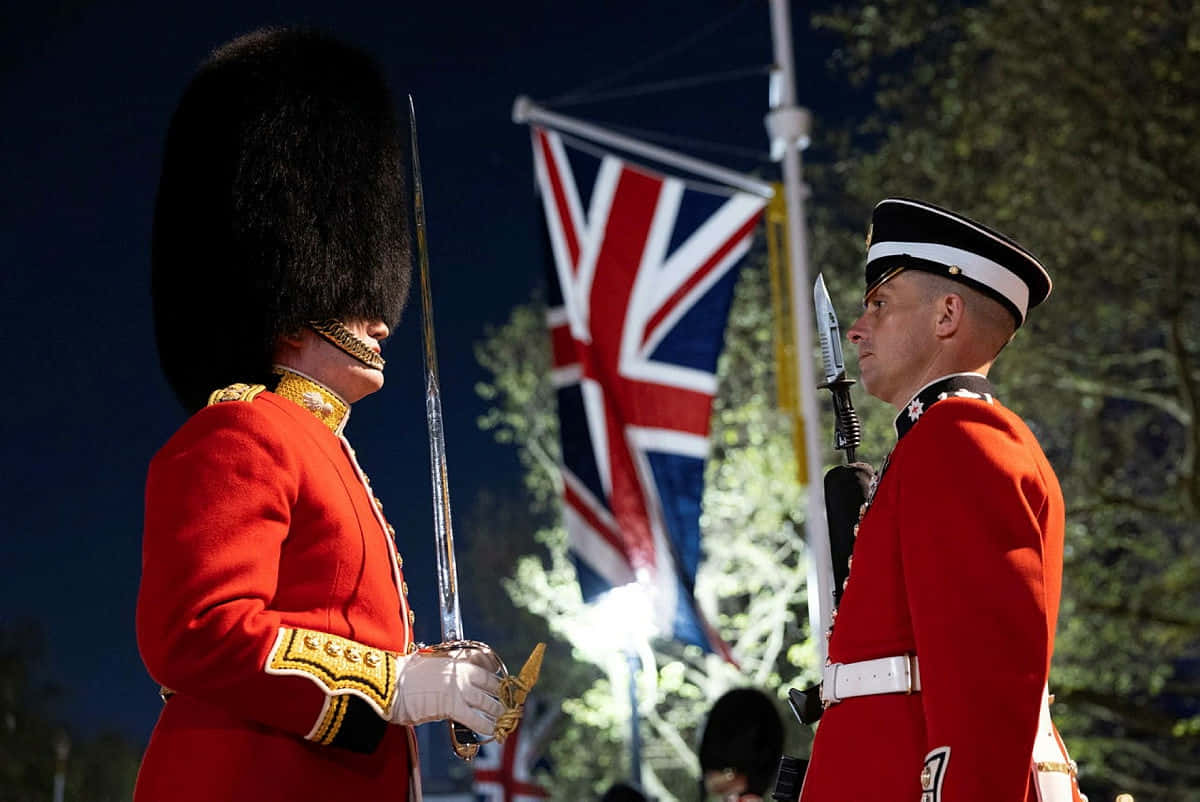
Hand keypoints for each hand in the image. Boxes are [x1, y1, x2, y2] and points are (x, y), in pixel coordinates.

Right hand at [388, 642, 503, 734]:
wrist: (389, 683)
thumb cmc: (403, 675)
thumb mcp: (428, 663)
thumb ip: (445, 670)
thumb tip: (453, 681)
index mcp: (454, 658)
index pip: (484, 662)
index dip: (494, 673)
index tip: (499, 681)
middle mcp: (460, 671)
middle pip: (490, 683)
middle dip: (500, 695)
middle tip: (506, 704)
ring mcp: (457, 687)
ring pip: (486, 701)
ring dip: (497, 712)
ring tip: (503, 719)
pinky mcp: (451, 705)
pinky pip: (474, 718)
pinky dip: (485, 725)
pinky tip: (491, 731)